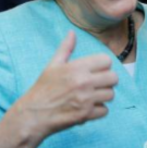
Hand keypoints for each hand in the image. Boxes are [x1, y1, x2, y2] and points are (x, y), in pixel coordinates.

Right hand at [0, 31, 118, 147]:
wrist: (33, 114)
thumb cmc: (43, 88)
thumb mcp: (52, 65)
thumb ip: (66, 48)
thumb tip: (72, 33)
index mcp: (76, 68)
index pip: (106, 60)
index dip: (103, 65)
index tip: (96, 71)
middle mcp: (83, 82)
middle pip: (113, 77)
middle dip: (107, 81)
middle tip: (96, 84)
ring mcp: (86, 99)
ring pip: (111, 94)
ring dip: (103, 96)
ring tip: (91, 96)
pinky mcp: (86, 114)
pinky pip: (105, 110)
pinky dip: (98, 111)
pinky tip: (87, 108)